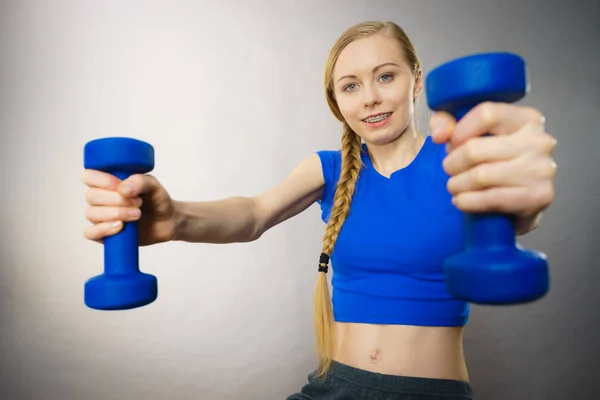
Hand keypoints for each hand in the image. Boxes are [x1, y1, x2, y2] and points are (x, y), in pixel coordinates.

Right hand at [82, 170, 176, 245]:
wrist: (167, 221)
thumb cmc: (157, 200)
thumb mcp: (154, 186)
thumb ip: (140, 181)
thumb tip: (122, 189)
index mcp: (108, 181)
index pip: (89, 176)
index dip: (102, 181)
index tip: (121, 187)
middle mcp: (101, 198)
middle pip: (91, 196)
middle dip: (116, 200)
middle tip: (139, 202)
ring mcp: (101, 216)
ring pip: (92, 214)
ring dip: (115, 214)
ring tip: (137, 215)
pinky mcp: (103, 234)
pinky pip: (90, 233)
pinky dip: (103, 229)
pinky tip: (120, 227)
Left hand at [429, 102, 556, 232]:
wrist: (517, 201)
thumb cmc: (491, 161)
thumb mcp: (469, 132)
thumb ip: (446, 122)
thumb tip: (440, 134)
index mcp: (527, 118)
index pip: (486, 114)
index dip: (458, 131)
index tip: (450, 144)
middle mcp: (540, 141)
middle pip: (474, 149)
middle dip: (452, 164)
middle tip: (450, 170)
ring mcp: (542, 169)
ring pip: (480, 176)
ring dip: (456, 185)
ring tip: (454, 186)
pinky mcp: (539, 195)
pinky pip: (491, 198)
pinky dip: (467, 202)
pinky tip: (462, 201)